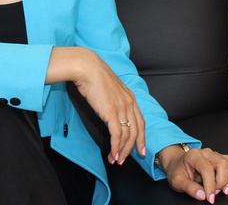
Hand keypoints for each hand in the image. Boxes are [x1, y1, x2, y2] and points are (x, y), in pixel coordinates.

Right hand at [46, 47, 145, 164]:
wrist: (86, 68)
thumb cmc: (93, 76)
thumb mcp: (109, 89)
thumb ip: (113, 100)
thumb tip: (110, 111)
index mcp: (130, 97)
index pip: (140, 121)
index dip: (141, 137)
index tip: (140, 149)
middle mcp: (129, 103)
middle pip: (136, 131)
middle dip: (132, 148)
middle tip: (126, 159)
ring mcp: (121, 108)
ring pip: (127, 135)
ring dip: (122, 150)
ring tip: (116, 160)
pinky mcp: (111, 112)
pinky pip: (117, 135)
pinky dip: (116, 147)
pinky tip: (113, 154)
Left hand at [158, 145, 227, 203]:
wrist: (177, 163)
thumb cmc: (177, 171)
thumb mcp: (177, 181)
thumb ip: (189, 188)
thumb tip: (202, 195)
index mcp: (194, 156)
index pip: (207, 168)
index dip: (211, 185)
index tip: (210, 197)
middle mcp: (207, 153)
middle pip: (223, 164)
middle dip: (222, 182)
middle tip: (215, 193)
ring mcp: (216, 155)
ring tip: (224, 189)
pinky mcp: (222, 159)